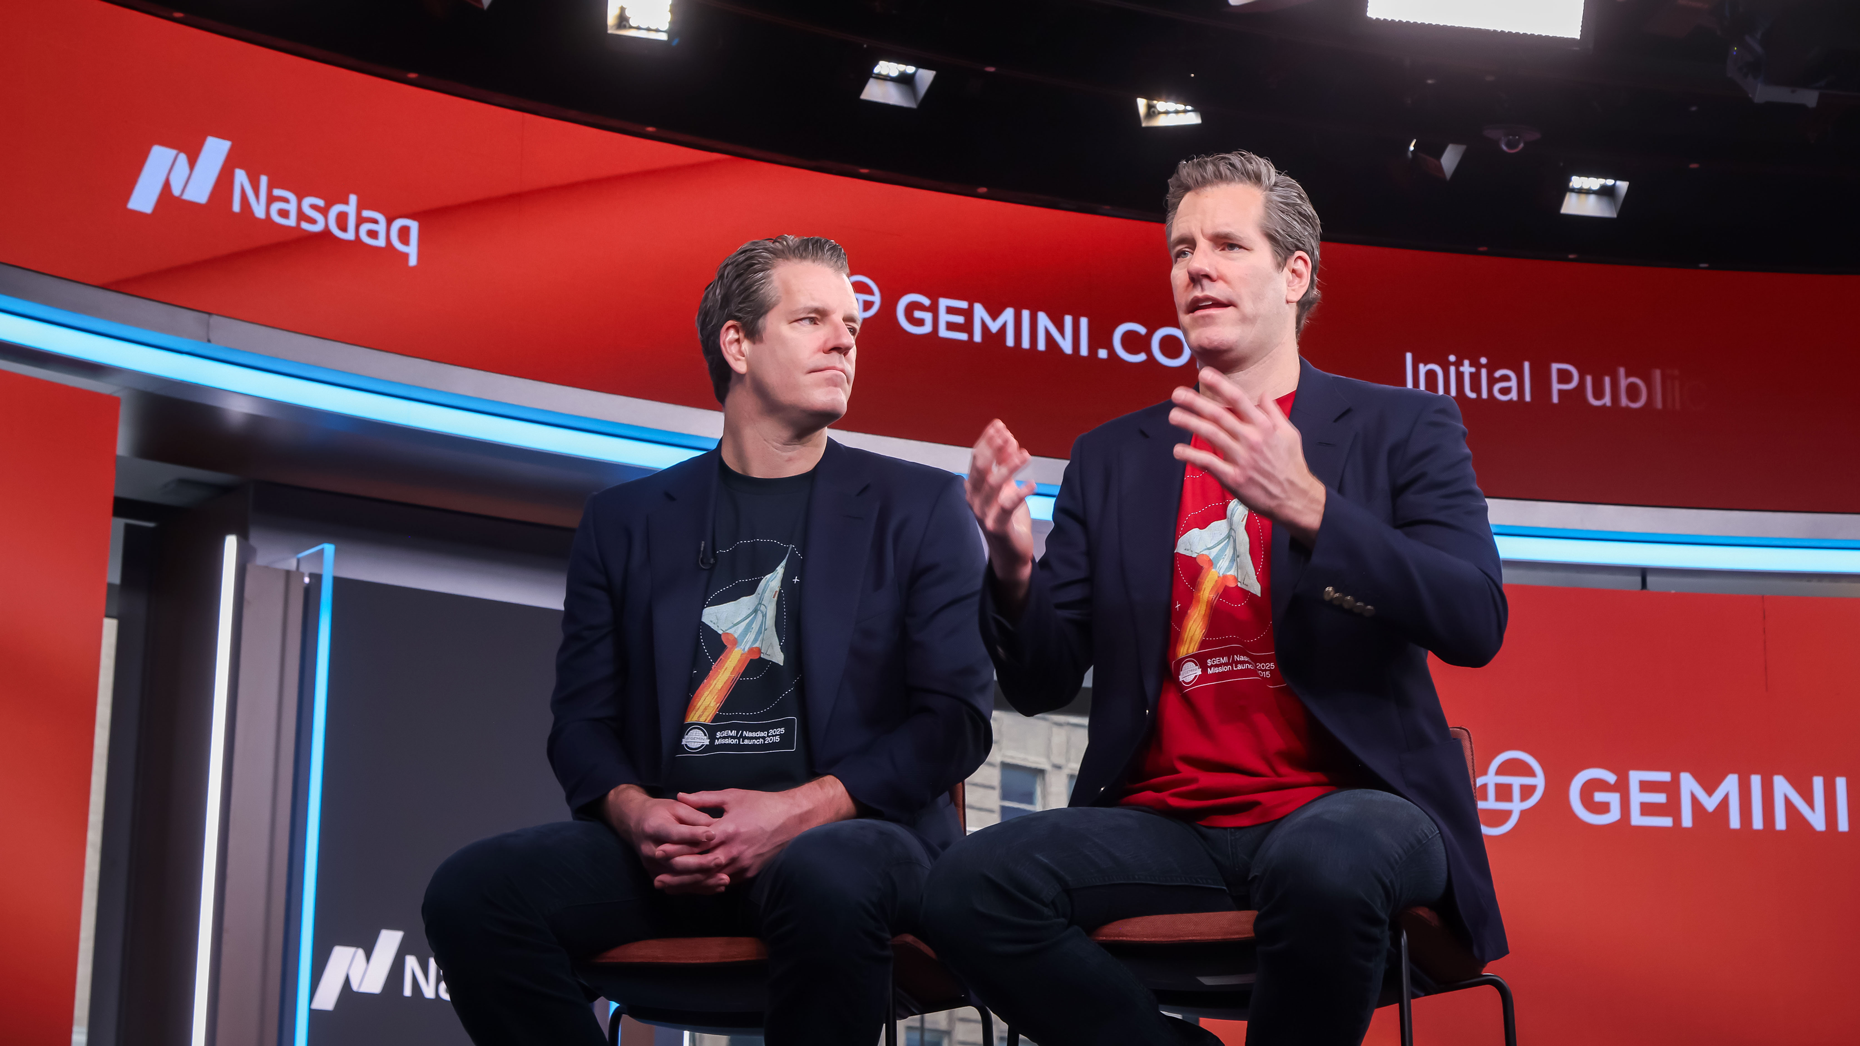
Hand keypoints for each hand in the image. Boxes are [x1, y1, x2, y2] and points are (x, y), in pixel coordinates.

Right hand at [602, 784, 728, 894]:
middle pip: (675, 862)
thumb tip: (716, 827)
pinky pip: (679, 887)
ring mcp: (651, 866)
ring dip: (702, 881)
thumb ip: (695, 816)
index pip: (674, 834)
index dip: (693, 835)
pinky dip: (698, 888)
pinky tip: (717, 887)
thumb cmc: (660, 812)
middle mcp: (649, 850)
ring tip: (724, 879)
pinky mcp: (656, 876)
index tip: (713, 834)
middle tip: (720, 860)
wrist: (636, 824)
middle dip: (699, 863)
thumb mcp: (676, 806)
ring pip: (678, 879)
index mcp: (653, 828)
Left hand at [676, 776, 856, 883]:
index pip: (696, 843)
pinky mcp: (748, 873)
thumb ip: (704, 799)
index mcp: (727, 829)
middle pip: (699, 867)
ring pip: (710, 880)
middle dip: (677, 874)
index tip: (659, 851)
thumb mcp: (732, 796)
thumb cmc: (762, 804)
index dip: (676, 848)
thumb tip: (680, 796)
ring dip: (689, 885)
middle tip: (657, 879)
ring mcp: (741, 865)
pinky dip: (708, 887)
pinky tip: (694, 889)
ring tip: (670, 888)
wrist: (793, 819)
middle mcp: (733, 851)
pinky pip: (724, 883)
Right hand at [966, 420, 1036, 615]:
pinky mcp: (996, 527)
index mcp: (974, 487)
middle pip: (981, 468)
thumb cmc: (1008, 519)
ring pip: (993, 485)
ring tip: (1025, 454)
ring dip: (1009, 467)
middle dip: (994, 449)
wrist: (1011, 553)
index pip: (977, 458)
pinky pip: (1007, 507)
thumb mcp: (1007, 489)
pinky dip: (1020, 494)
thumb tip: (1010, 440)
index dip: (988, 441)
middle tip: (1008, 434)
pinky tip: (1032, 484)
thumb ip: (1005, 466)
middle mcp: (974, 499)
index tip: (1000, 425)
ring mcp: (983, 514)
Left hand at [1168, 368, 1326, 547]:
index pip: (1238, 399)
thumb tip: (1262, 394)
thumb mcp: (1290, 434)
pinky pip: (1208, 463)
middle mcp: (1252, 439)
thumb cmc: (1292, 464)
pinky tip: (1178, 450)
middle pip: (1219, 415)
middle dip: (1195, 402)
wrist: (1295, 498)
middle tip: (1176, 394)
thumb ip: (1273, 413)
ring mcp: (1241, 459)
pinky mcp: (1234, 478)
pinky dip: (1191, 456)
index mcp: (1265, 426)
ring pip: (1210, 435)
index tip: (1203, 373)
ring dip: (1189, 423)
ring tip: (1173, 415)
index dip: (1220, 384)